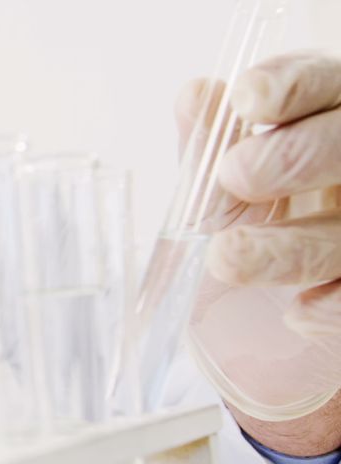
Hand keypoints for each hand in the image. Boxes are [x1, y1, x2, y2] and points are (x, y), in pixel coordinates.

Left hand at [177, 51, 340, 448]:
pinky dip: (332, 305)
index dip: (293, 85)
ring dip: (292, 246)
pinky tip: (296, 314)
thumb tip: (195, 96)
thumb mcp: (224, 189)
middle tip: (236, 175)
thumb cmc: (253, 230)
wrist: (266, 321)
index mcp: (330, 123)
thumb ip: (210, 147)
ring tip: (227, 257)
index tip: (247, 100)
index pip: (326, 84)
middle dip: (298, 154)